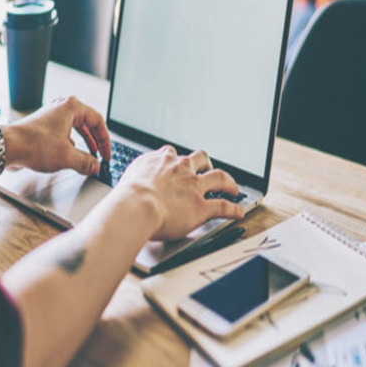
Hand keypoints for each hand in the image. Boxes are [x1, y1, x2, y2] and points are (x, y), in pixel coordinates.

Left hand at [4, 96, 111, 174]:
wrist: (7, 147)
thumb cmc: (33, 144)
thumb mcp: (67, 157)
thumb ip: (86, 162)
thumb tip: (94, 166)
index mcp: (71, 107)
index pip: (98, 121)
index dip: (105, 141)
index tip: (106, 154)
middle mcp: (61, 108)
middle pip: (87, 124)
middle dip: (95, 142)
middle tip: (100, 155)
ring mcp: (51, 116)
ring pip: (75, 129)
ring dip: (83, 144)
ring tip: (88, 157)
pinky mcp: (43, 127)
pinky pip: (63, 134)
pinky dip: (70, 145)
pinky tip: (70, 156)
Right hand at [117, 146, 244, 240]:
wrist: (135, 206)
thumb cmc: (126, 197)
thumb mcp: (128, 178)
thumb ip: (135, 178)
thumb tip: (130, 187)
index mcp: (160, 161)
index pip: (171, 153)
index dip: (176, 159)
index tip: (177, 163)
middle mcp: (180, 169)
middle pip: (200, 158)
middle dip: (206, 164)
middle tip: (207, 170)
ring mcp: (193, 186)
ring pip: (219, 177)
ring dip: (228, 182)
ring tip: (233, 188)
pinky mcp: (201, 206)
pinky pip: (222, 206)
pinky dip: (233, 209)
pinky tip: (239, 213)